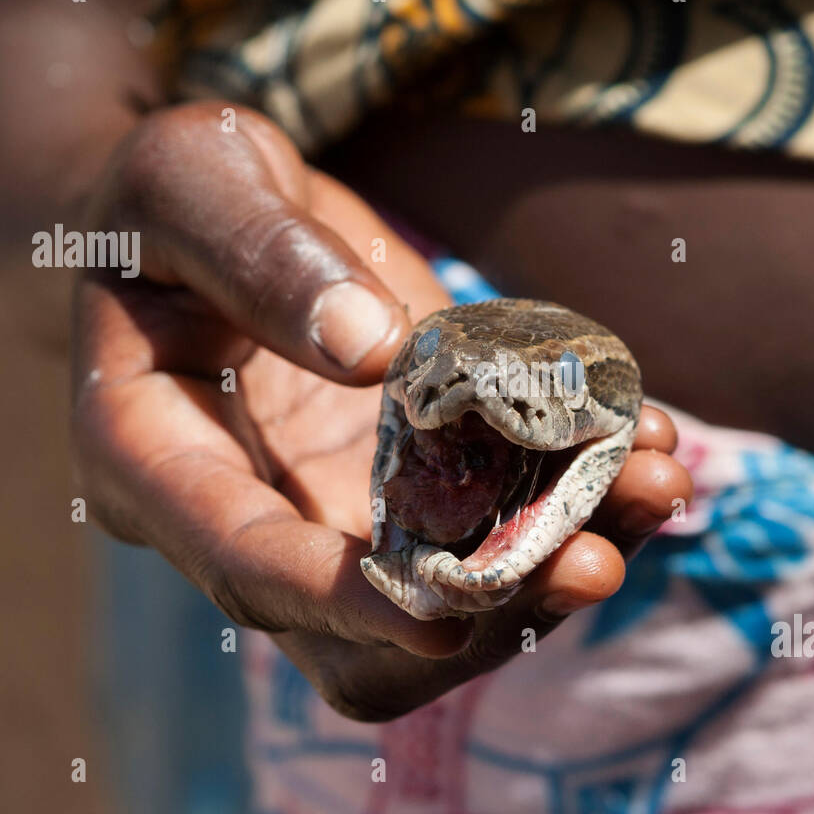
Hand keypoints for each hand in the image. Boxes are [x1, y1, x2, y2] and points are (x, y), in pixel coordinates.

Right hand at [72, 103, 692, 720]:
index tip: (444, 619)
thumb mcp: (192, 177)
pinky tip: (647, 439)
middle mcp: (250, 517)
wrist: (213, 213)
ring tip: (659, 482)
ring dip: (560, 559)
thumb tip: (371, 350)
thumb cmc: (173, 191)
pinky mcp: (410, 481)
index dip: (340, 602)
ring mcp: (338, 511)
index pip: (242, 564)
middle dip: (484, 614)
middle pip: (360, 636)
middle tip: (594, 560)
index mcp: (153, 461)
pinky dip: (578, 494)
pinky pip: (496, 520)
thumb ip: (262, 255)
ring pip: (448, 597)